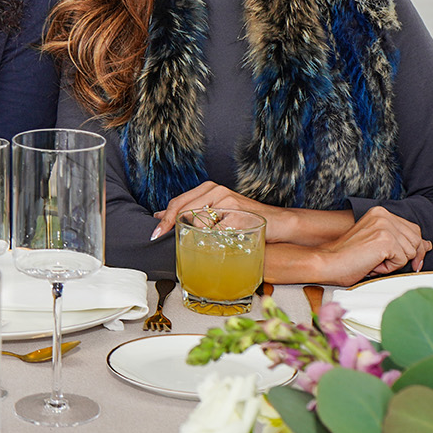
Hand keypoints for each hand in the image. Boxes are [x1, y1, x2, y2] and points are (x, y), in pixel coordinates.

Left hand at [151, 182, 295, 242]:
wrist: (278, 223)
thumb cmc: (244, 220)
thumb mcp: (216, 213)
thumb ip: (192, 213)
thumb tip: (160, 217)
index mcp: (209, 188)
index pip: (178, 202)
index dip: (164, 218)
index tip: (154, 231)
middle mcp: (217, 191)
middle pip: (183, 209)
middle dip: (169, 225)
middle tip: (159, 237)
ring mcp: (227, 201)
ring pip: (197, 221)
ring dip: (195, 236)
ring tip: (203, 242)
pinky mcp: (237, 214)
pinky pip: (215, 231)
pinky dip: (213, 240)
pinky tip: (219, 243)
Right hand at [310, 207, 430, 285]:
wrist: (329, 262)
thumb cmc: (349, 257)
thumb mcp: (377, 243)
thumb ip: (401, 240)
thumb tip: (427, 245)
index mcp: (380, 213)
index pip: (413, 229)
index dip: (412, 247)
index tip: (404, 258)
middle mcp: (384, 215)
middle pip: (416, 240)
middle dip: (404, 256)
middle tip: (380, 260)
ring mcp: (385, 226)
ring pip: (411, 251)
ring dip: (395, 262)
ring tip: (373, 260)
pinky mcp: (385, 240)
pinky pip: (402, 260)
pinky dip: (389, 267)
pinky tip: (373, 264)